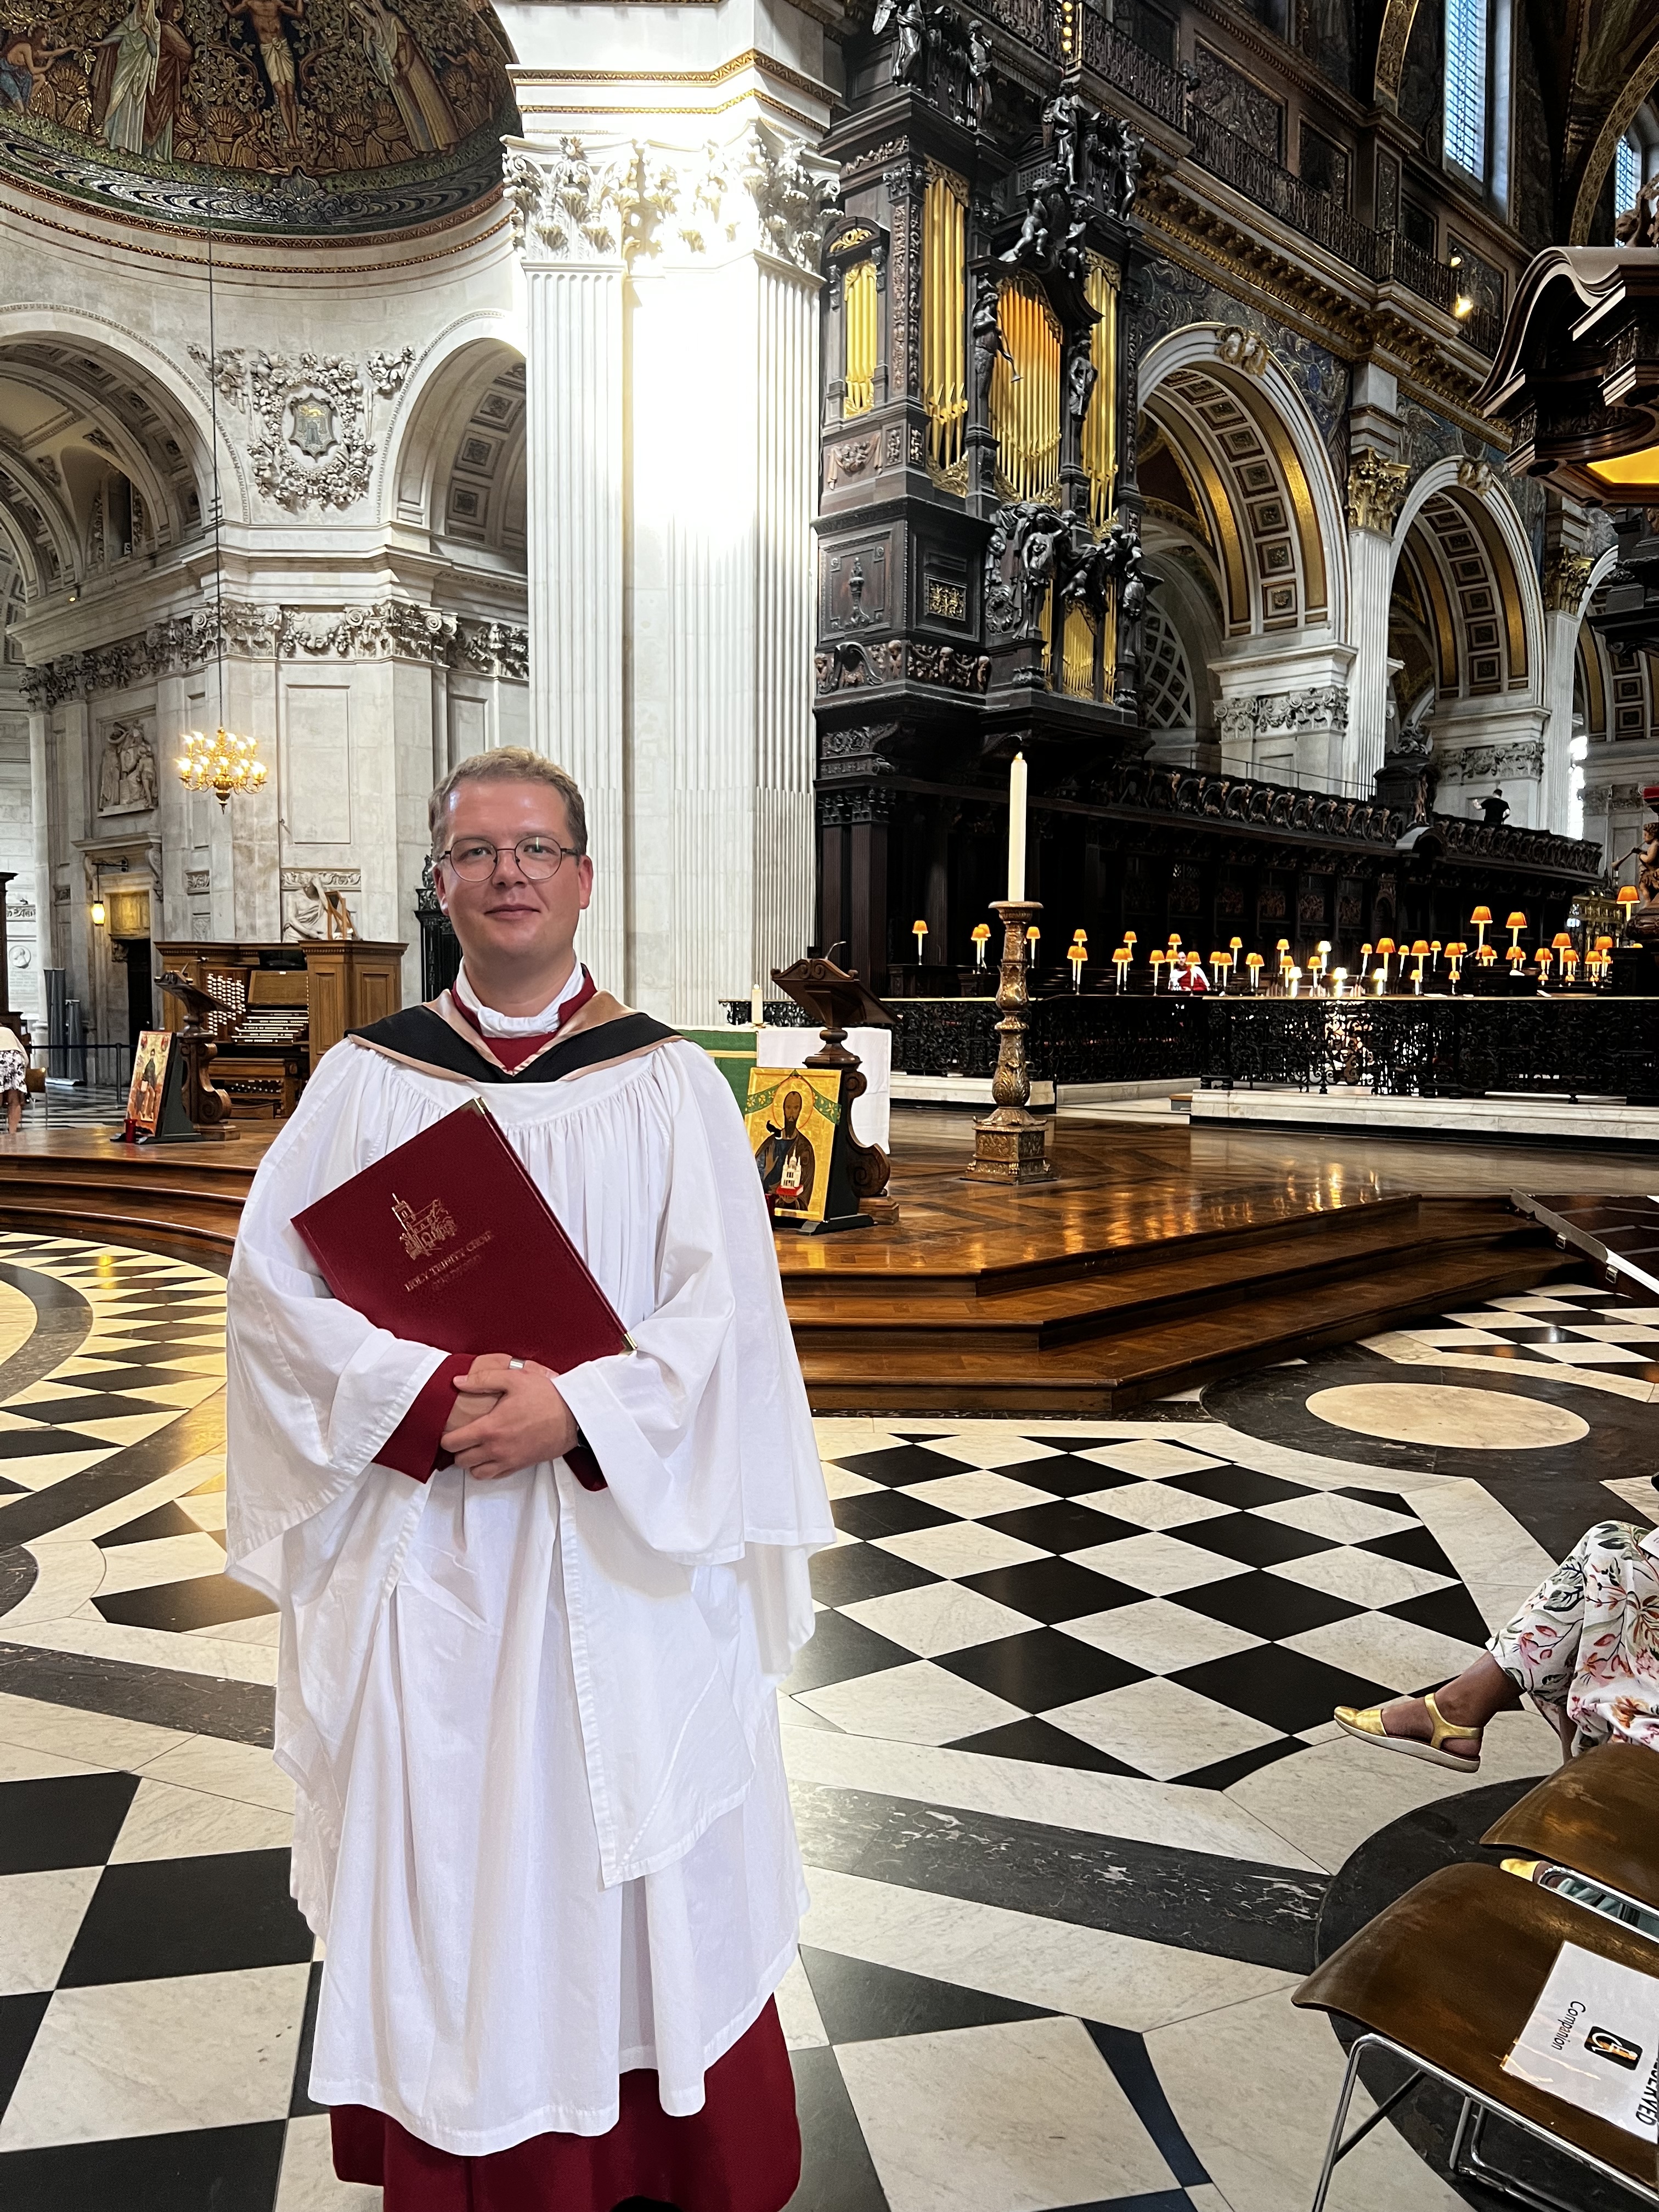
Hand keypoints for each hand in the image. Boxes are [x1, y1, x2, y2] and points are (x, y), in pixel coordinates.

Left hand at [443, 1354, 578, 1480]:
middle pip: (461, 1460)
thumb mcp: (515, 1378)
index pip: (453, 1443)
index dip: (445, 1437)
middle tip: (461, 1437)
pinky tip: (491, 1454)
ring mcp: (508, 1460)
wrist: (575, 1417)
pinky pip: (494, 1476)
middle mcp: (496, 1449)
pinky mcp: (520, 1465)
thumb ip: (483, 1379)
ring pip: (476, 1472)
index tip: (449, 1430)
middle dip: (457, 1450)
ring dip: (471, 1462)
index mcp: (490, 1428)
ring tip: (475, 1447)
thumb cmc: (547, 1396)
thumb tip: (457, 1381)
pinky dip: (487, 1469)